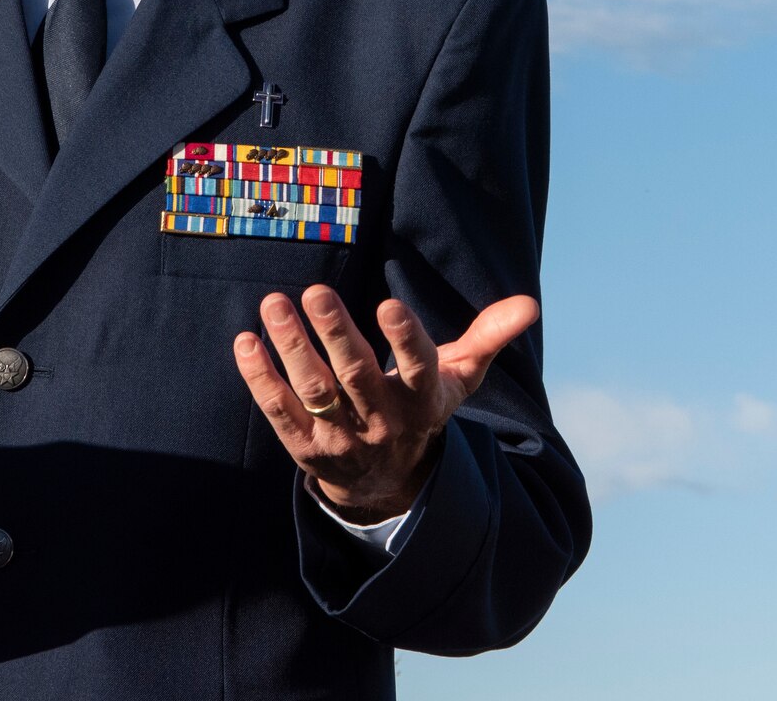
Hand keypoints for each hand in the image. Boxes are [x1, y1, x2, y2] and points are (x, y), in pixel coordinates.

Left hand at [234, 285, 539, 522]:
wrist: (388, 484)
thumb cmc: (422, 408)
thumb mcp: (458, 379)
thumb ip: (487, 338)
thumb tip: (529, 304)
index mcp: (423, 402)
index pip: (418, 370)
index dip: (406, 340)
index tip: (390, 305)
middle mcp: (383, 422)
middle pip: (357, 377)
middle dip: (336, 333)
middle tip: (316, 291)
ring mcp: (342, 439)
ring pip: (315, 391)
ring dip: (292, 347)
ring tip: (274, 303)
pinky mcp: (306, 450)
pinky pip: (280, 412)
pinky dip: (261, 379)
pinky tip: (247, 341)